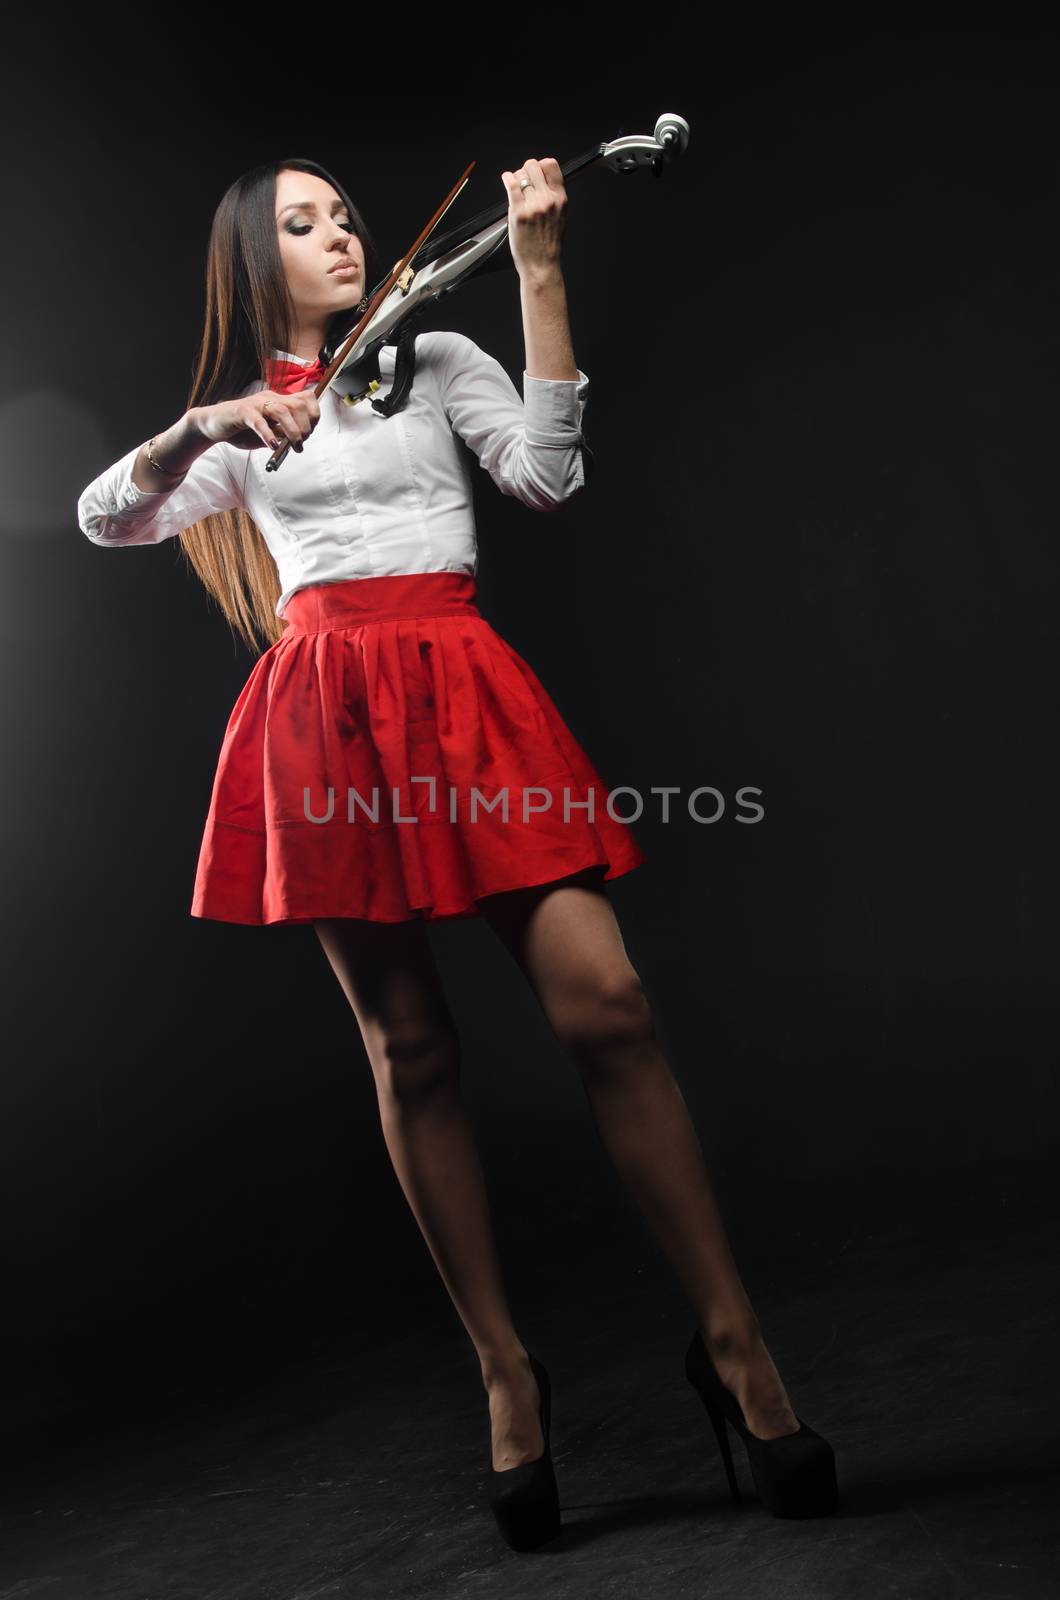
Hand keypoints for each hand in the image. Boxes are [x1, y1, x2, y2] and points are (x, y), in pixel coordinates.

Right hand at [192, 390, 320, 453]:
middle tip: (300, 444)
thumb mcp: (267, 434)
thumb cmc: (241, 430)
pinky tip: (273, 446)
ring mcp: (255, 404)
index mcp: (277, 401)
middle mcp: (269, 398)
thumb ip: (282, 435)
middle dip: (306, 426)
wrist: (212, 425)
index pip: (305, 399)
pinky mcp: (241, 412)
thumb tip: (297, 442)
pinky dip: (268, 434)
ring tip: (294, 447)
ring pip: (281, 411)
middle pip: (297, 405)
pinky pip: (258, 421)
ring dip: (292, 431)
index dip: (314, 415)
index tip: (310, 433)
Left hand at [501, 157, 567, 284]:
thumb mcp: (561, 217)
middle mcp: (548, 200)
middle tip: (523, 179)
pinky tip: (506, 179)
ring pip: (521, 175)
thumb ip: (555, 198)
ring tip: (514, 185)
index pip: (551, 165)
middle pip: (534, 166)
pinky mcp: (518, 213)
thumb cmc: (549, 245)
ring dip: (516, 177)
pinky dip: (507, 178)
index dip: (541, 165)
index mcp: (561, 199)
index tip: (536, 172)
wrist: (542, 266)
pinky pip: (511, 185)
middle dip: (526, 170)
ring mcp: (533, 206)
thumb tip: (545, 181)